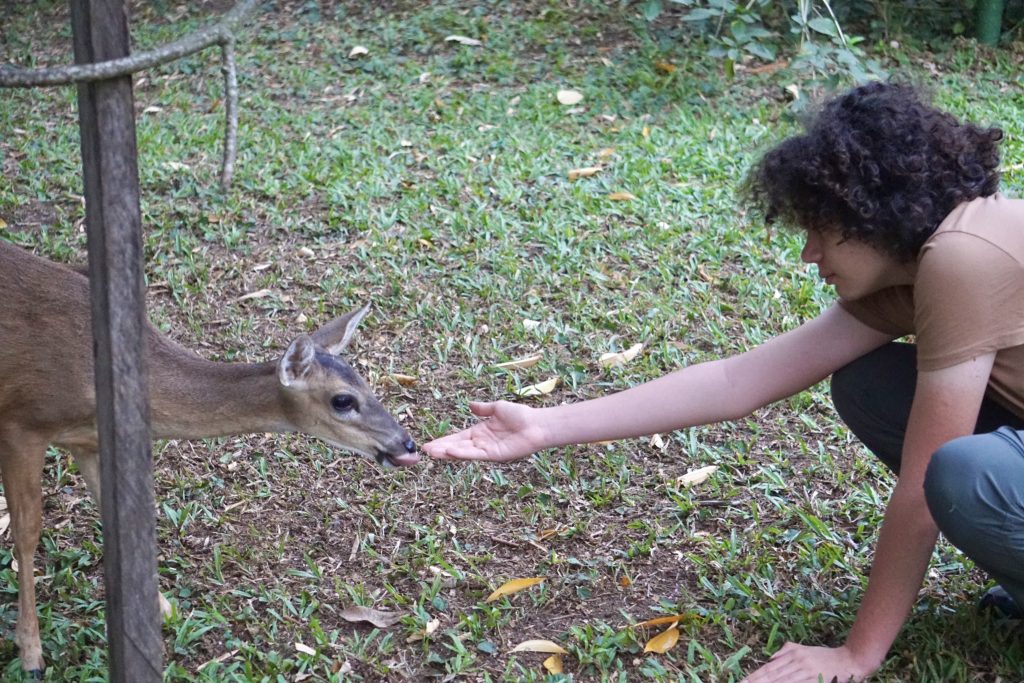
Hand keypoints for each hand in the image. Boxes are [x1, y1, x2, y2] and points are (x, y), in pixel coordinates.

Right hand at [422, 401, 546, 462]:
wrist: (536, 424)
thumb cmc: (520, 415)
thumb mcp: (497, 408)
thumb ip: (483, 408)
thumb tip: (470, 405)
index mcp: (480, 432)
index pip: (458, 437)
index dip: (444, 440)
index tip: (430, 443)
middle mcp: (481, 442)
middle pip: (457, 446)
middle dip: (441, 448)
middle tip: (425, 451)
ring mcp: (487, 450)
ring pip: (463, 452)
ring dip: (448, 452)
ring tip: (432, 453)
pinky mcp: (494, 455)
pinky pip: (475, 454)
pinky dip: (463, 453)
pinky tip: (450, 451)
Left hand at [742, 643, 875, 682]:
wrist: (849, 660)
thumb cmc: (825, 656)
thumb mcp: (804, 649)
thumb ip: (786, 651)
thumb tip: (770, 657)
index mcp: (793, 653)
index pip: (770, 667)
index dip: (756, 675)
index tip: (743, 681)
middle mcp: (797, 661)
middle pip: (773, 675)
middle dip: (757, 682)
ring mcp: (806, 671)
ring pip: (782, 681)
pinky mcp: (814, 680)